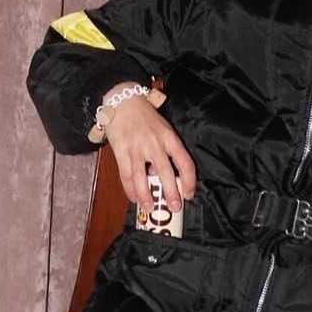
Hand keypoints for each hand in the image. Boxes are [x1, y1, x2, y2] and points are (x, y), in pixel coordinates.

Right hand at [103, 92, 196, 215]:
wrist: (123, 102)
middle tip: (174, 207)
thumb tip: (164, 178)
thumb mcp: (163, 130)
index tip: (190, 194)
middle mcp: (155, 144)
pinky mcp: (121, 152)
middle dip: (170, 193)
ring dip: (147, 196)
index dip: (189, 181)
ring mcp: (137, 149)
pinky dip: (131, 190)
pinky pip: (126, 176)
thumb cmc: (146, 119)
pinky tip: (135, 199)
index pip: (185, 162)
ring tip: (151, 209)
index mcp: (170, 138)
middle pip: (165, 173)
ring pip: (142, 178)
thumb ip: (167, 151)